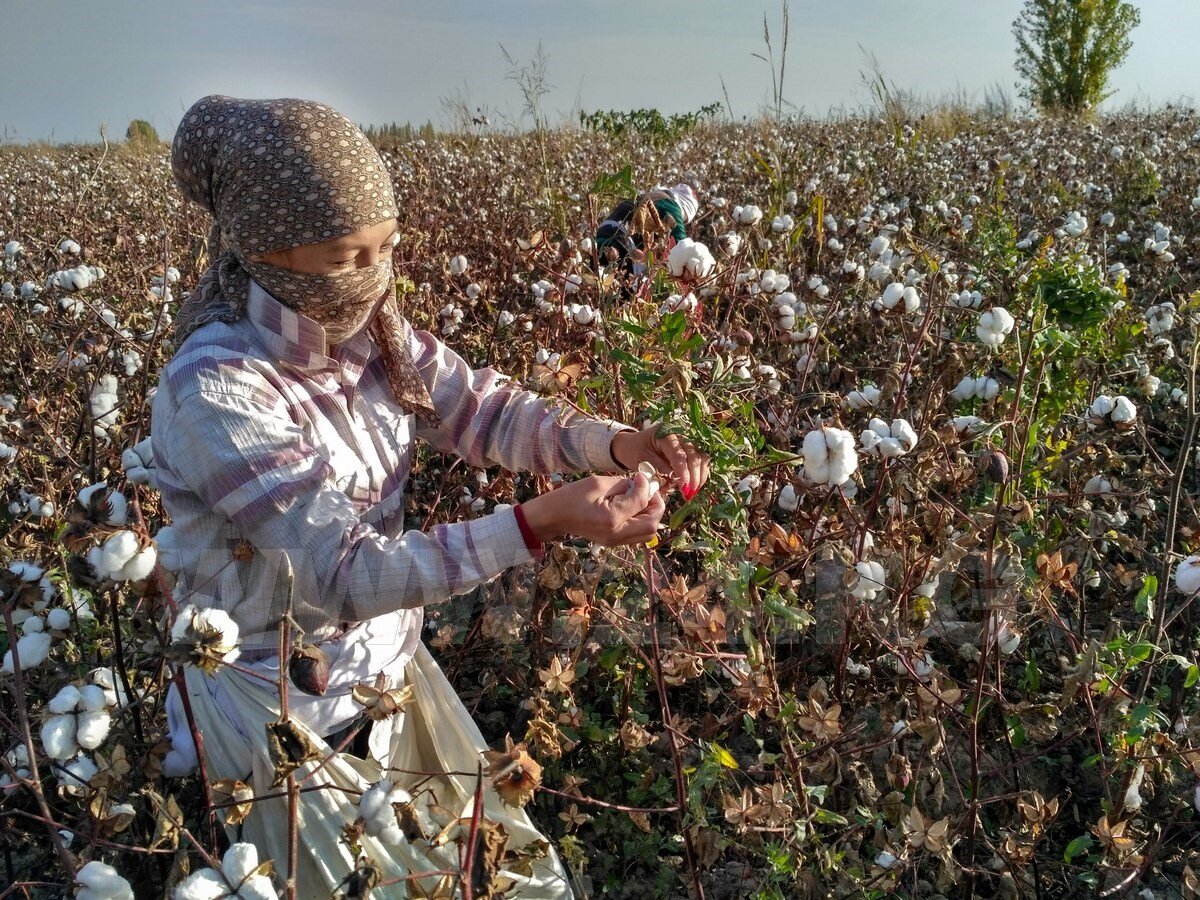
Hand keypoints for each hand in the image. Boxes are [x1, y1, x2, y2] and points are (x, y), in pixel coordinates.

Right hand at [520, 474, 665, 545]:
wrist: (553, 517)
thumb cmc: (571, 497)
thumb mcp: (598, 483)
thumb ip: (623, 484)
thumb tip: (643, 483)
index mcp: (611, 519)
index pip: (642, 503)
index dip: (646, 487)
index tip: (640, 476)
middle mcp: (616, 534)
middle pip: (652, 525)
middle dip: (656, 506)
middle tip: (649, 491)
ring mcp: (615, 542)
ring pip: (648, 533)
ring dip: (651, 515)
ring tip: (643, 498)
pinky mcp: (613, 542)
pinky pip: (637, 535)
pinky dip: (642, 521)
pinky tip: (633, 507)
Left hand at [610, 427, 710, 499]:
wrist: (632, 444)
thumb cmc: (634, 450)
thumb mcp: (642, 459)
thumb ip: (659, 467)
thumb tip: (675, 479)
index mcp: (665, 433)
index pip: (679, 455)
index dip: (683, 473)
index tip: (684, 489)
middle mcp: (679, 434)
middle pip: (694, 455)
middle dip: (694, 476)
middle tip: (689, 494)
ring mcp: (686, 440)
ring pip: (702, 457)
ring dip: (700, 476)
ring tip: (692, 492)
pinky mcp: (690, 448)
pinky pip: (700, 460)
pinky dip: (699, 474)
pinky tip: (694, 486)